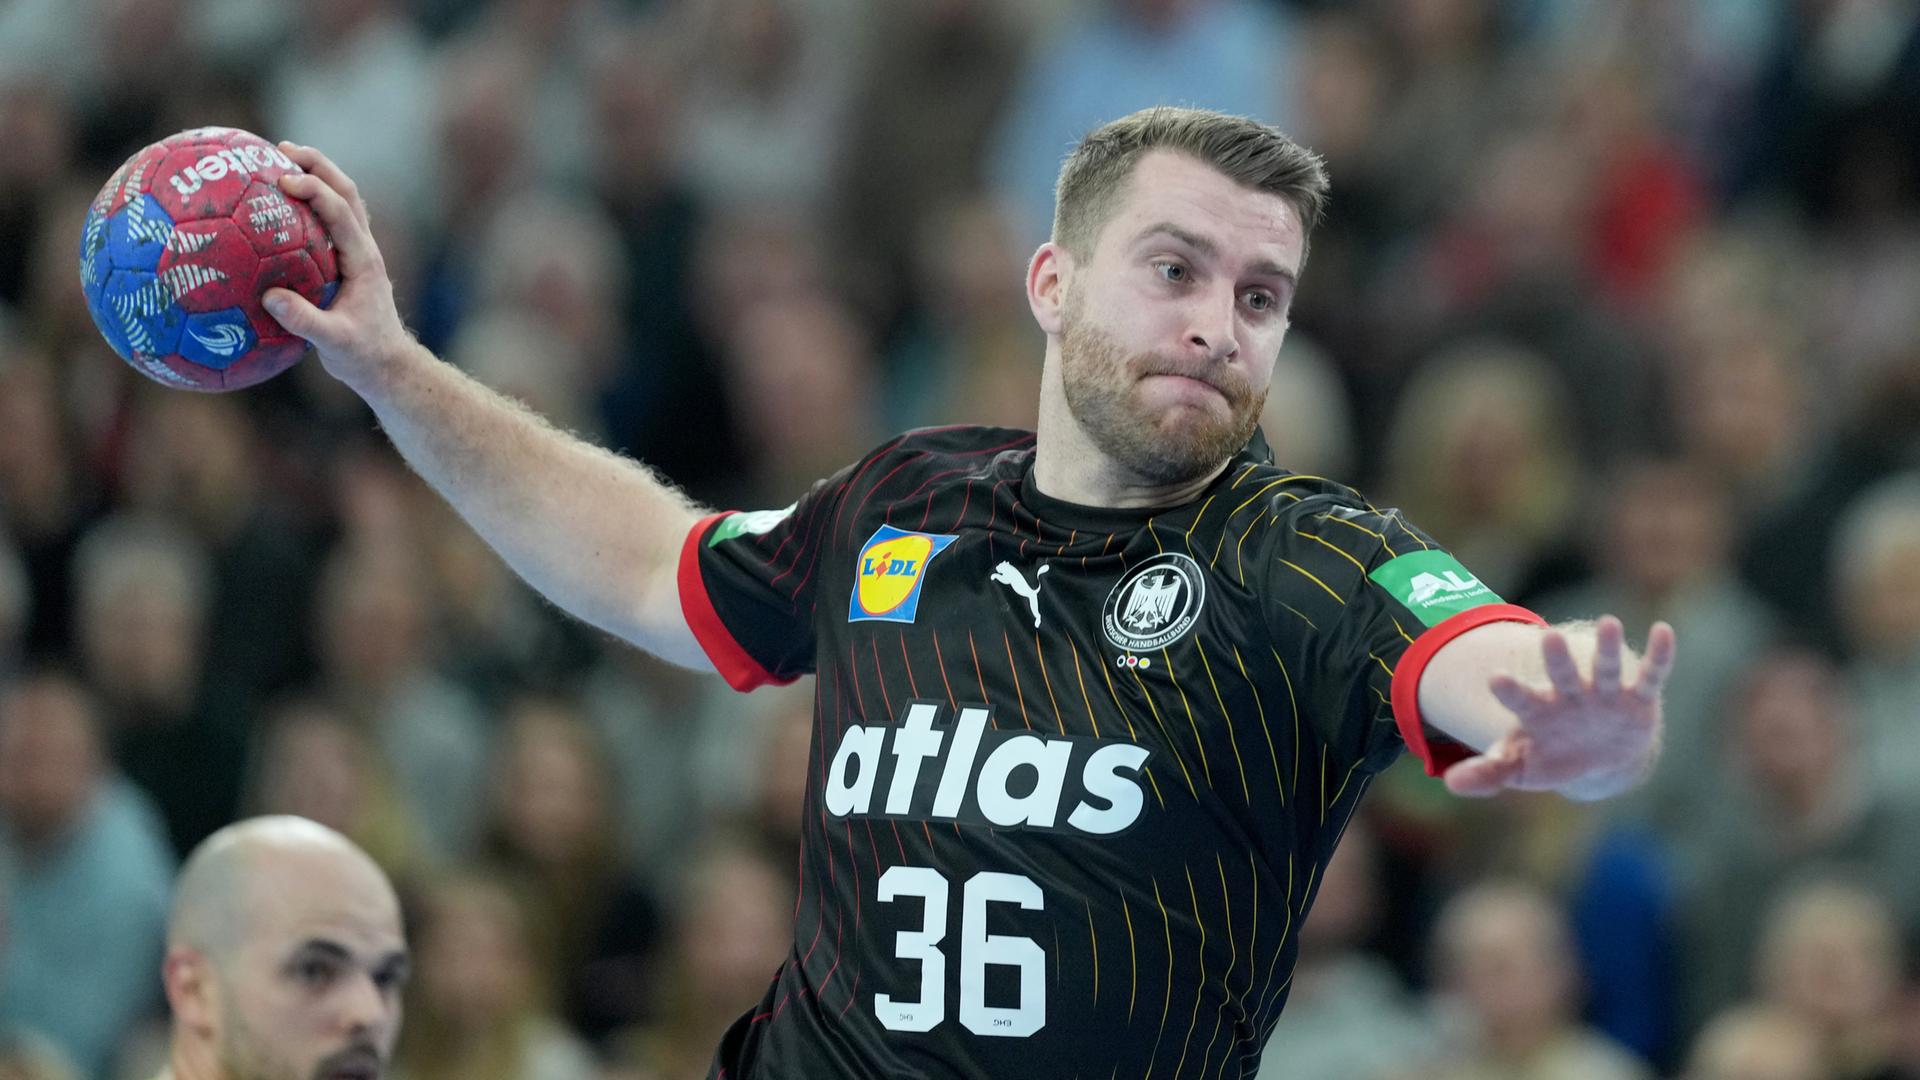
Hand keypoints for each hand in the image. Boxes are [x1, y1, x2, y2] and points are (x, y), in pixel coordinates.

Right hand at [261, 143, 415, 390]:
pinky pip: (328, 221)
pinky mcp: (347, 260)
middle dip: (317, 165)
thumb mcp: (334, 344)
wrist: (386, 364)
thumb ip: (305, 322)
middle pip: (346, 192)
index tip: (283, 179)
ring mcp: (357, 252)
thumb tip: (270, 298)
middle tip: (278, 148)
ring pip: (341, 201)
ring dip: (316, 176)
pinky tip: (276, 203)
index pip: (340, 212)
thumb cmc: (363, 355)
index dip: (315, 190)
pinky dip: (308, 203)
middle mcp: (363, 248)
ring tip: (279, 160)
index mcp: (363, 261)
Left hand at [1442, 616, 1675, 799]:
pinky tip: (1664, 631)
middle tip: (1548, 635)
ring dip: (1607, 648)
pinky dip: (1660, 656)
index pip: (1520, 699)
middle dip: (1557, 659)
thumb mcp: (1520, 769)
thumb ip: (1488, 772)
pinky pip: (1650, 676)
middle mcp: (1570, 696)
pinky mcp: (1637, 699)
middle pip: (1562, 675)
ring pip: (1604, 668)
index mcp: (1539, 711)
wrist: (1599, 760)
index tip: (1494, 679)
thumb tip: (1449, 783)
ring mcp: (1604, 695)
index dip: (1510, 690)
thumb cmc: (1552, 758)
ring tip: (1609, 622)